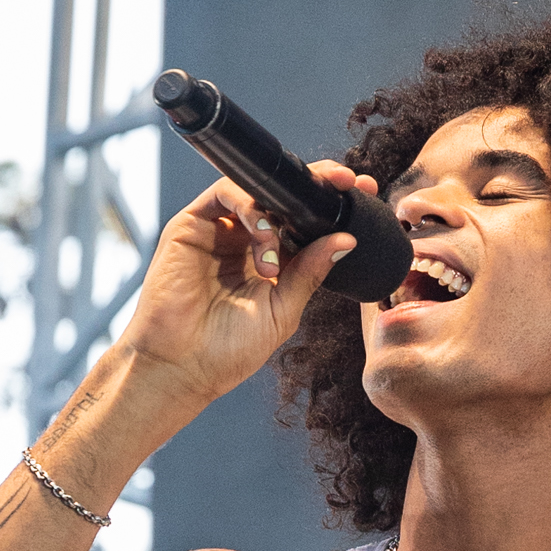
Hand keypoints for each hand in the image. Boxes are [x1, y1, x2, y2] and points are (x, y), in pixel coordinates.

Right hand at [121, 162, 377, 405]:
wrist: (182, 367)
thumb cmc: (228, 350)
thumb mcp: (283, 311)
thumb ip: (310, 274)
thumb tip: (346, 241)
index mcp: (273, 261)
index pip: (307, 221)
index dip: (334, 203)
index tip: (368, 193)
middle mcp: (247, 240)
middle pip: (284, 196)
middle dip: (317, 184)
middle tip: (345, 183)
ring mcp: (221, 230)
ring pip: (257, 191)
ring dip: (278, 210)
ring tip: (276, 254)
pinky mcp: (192, 225)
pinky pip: (225, 193)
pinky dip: (249, 206)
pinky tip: (261, 236)